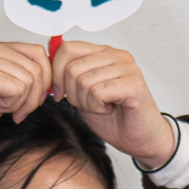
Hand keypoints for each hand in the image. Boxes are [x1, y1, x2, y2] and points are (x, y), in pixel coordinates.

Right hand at [0, 38, 52, 140]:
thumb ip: (19, 77)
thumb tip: (50, 80)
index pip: (37, 53)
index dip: (43, 79)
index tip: (34, 101)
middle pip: (38, 65)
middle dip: (35, 95)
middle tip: (18, 112)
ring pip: (30, 78)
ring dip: (20, 102)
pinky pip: (17, 89)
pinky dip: (10, 105)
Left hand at [47, 40, 174, 168]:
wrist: (141, 140)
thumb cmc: (114, 119)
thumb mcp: (82, 95)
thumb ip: (68, 77)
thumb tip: (46, 63)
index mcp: (103, 52)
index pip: (66, 48)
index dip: (55, 73)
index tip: (60, 93)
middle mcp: (116, 55)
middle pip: (72, 68)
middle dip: (72, 94)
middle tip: (88, 104)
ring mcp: (127, 67)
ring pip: (83, 81)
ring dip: (86, 102)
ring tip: (101, 107)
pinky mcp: (133, 84)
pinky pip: (98, 92)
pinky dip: (97, 106)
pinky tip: (109, 109)